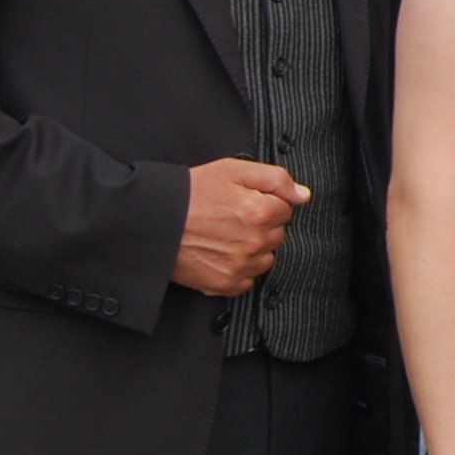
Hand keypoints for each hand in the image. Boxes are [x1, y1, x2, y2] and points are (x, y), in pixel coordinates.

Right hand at [171, 158, 306, 295]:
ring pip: (265, 258)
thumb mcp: (232, 170)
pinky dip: (238, 270)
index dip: (265, 203)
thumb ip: (275, 179)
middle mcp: (254, 242)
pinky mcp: (224, 284)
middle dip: (260, 225)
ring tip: (223, 236)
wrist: (151, 220)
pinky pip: (247, 281)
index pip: (285, 210)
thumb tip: (303, 195)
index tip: (243, 201)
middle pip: (277, 234)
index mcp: (259, 212)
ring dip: (252, 249)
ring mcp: (240, 266)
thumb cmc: (189, 193)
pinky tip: (219, 255)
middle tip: (230, 217)